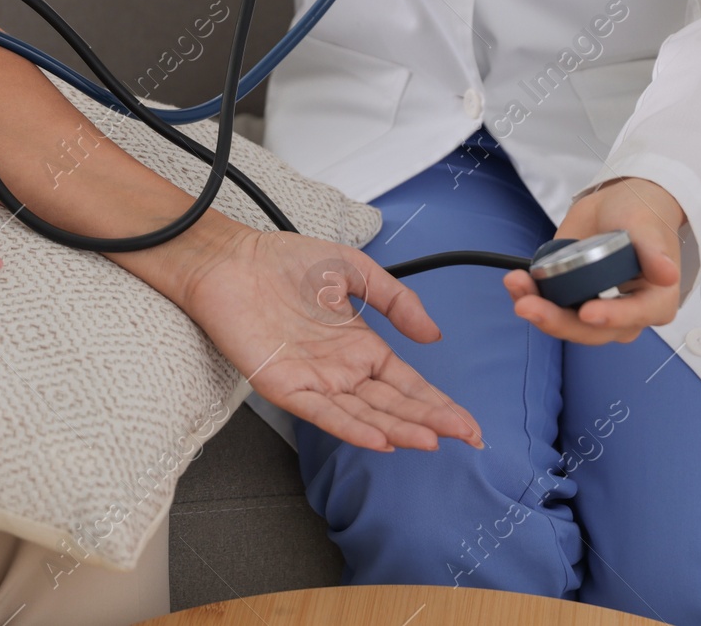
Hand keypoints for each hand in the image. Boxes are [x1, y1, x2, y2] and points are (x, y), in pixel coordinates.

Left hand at [177, 225, 482, 452]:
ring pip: (364, 414)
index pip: (407, 383)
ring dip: (397, 429)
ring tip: (430, 440)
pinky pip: (322, 412)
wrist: (232, 259)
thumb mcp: (354, 271)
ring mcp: (314, 380)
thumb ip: (395, 300)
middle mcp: (341, 369)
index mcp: (359, 346)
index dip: (438, 404)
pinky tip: (378, 438)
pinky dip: (350, 427)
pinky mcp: (285, 385)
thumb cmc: (284, 262)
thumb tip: (433, 335)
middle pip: (392, 404)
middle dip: (429, 421)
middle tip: (464, 437)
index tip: (468, 424)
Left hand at [503, 177, 684, 344]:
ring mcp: (596, 309)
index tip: (586, 312)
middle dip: (558, 321)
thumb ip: (654, 249)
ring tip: (516, 284)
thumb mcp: (647, 225)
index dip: (611, 318)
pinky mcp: (571, 300)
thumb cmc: (640, 216)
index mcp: (655, 301)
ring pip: (566, 324)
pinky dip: (530, 296)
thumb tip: (666, 275)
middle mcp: (626, 314)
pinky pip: (549, 308)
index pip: (634, 317)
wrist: (618, 207)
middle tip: (527, 305)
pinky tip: (516, 282)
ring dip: (538, 310)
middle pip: (592, 331)